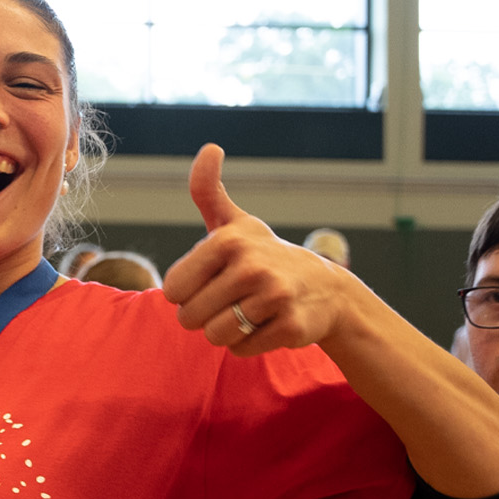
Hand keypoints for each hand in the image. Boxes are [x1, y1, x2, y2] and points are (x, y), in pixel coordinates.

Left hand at [163, 144, 358, 356]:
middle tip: (231, 301)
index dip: (187, 293)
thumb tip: (209, 147)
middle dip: (204, 316)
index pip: (173, 290)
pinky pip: (242, 350)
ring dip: (226, 332)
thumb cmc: (264, 256)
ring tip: (248, 312)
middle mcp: (253, 266)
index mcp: (229, 241)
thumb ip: (208, 191)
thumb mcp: (235, 223)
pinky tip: (267, 325)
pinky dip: (249, 344)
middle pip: (190, 317)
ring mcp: (275, 297)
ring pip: (216, 337)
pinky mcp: (291, 327)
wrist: (325, 289)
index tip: (212, 281)